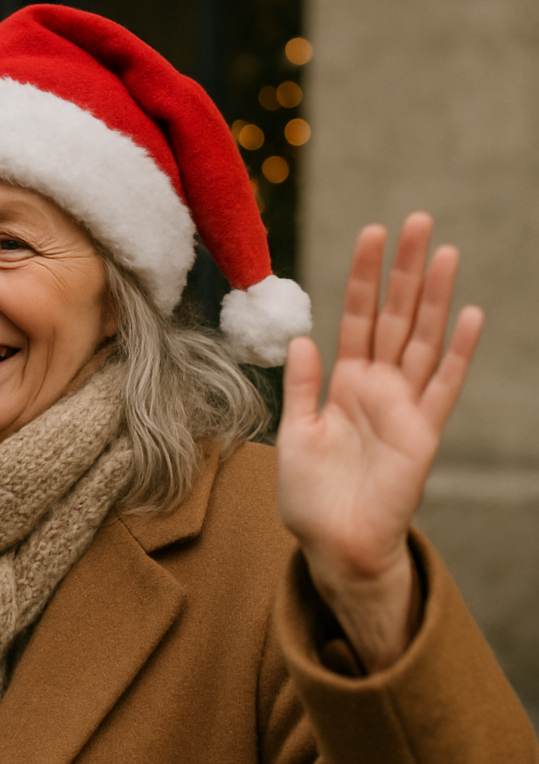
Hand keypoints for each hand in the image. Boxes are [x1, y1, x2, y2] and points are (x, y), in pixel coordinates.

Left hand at [277, 213, 481, 671]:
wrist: (334, 544)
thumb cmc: (311, 495)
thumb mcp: (294, 435)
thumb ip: (301, 387)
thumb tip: (301, 338)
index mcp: (343, 382)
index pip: (357, 317)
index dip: (365, 276)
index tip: (373, 232)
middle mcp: (377, 386)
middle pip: (396, 316)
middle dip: (405, 269)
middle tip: (418, 220)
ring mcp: (404, 406)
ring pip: (424, 339)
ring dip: (435, 297)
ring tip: (445, 252)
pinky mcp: (423, 432)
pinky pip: (444, 385)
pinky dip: (459, 351)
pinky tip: (470, 315)